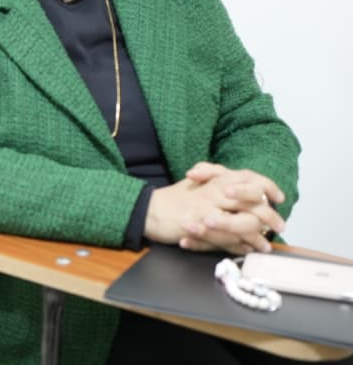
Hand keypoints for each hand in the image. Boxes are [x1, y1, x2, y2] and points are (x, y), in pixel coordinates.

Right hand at [146, 167, 285, 255]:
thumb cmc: (174, 199)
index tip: (278, 197)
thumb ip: (218, 181)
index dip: (267, 186)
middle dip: (270, 216)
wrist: (148, 210)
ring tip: (265, 244)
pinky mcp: (200, 227)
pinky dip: (240, 246)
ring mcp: (207, 209)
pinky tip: (247, 250)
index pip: (249, 177)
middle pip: (252, 201)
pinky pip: (227, 238)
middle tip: (279, 225)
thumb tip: (243, 187)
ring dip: (258, 235)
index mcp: (216, 180)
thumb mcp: (198, 184)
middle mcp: (214, 192)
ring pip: (243, 222)